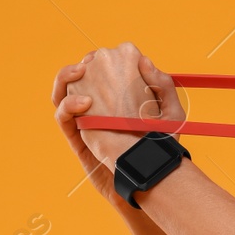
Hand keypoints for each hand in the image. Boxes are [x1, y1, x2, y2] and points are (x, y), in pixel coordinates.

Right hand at [50, 44, 187, 212]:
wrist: (150, 180)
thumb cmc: (162, 149)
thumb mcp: (172, 116)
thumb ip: (163, 86)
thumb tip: (144, 60)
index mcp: (119, 98)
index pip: (105, 70)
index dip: (105, 57)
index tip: (117, 54)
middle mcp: (99, 108)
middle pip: (80, 77)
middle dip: (83, 63)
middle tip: (92, 60)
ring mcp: (85, 122)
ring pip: (62, 93)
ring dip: (65, 77)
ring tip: (80, 70)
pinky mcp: (77, 138)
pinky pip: (62, 117)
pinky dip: (67, 104)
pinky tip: (84, 102)